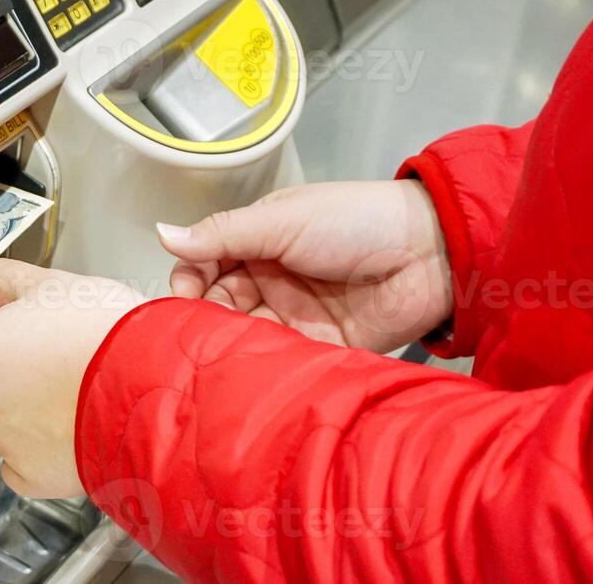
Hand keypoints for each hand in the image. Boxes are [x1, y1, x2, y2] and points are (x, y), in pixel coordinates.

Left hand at [0, 257, 144, 499]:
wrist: (156, 392)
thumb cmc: (108, 337)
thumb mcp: (51, 285)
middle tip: (26, 327)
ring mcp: (2, 442)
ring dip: (10, 389)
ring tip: (58, 368)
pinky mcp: (34, 473)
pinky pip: (17, 456)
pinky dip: (30, 439)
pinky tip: (58, 417)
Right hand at [161, 181, 450, 351]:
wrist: (432, 252)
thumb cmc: (356, 221)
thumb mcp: (281, 220)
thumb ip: (222, 235)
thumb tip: (161, 235)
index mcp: (257, 242)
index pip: (205, 265)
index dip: (188, 280)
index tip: (182, 295)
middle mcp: (270, 280)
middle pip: (220, 305)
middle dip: (205, 317)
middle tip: (200, 329)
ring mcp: (294, 317)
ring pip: (245, 336)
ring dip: (229, 344)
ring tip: (219, 354)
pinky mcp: (319, 350)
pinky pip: (280, 361)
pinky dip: (261, 367)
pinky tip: (247, 372)